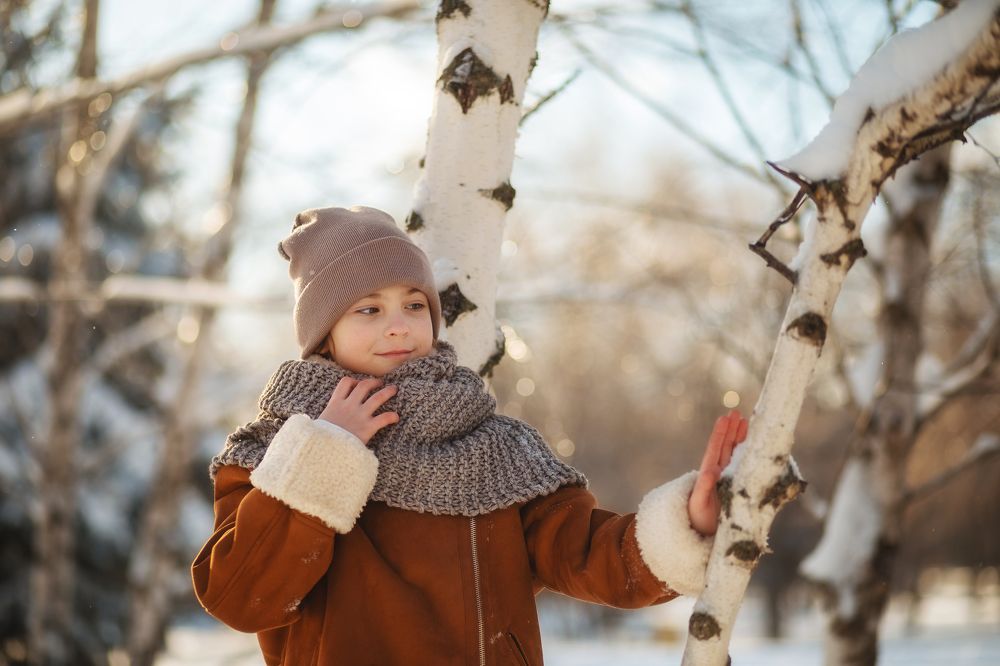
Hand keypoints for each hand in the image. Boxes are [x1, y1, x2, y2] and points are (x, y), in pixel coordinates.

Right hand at [318, 377, 398, 444]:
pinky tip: (396, 418)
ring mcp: (360, 415)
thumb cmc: (318, 440)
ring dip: (387, 392)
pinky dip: (392, 416)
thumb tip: (308, 422)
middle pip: (364, 386)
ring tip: (394, 389)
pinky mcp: (369, 427)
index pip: (345, 383)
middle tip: (380, 383)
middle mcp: (349, 405)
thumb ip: (320, 419)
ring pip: (378, 397)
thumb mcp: (316, 425)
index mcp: (335, 403)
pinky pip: (384, 417)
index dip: (353, 381)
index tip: (357, 384)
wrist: (325, 451)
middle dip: (373, 382)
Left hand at [688, 409, 748, 535]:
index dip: (721, 433)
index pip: (715, 449)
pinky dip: (749, 455)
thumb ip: (704, 487)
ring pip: (734, 454)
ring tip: (745, 422)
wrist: (704, 535)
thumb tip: (710, 471)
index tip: (725, 418)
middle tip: (736, 412)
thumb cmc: (699, 519)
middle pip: (726, 446)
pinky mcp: (737, 487)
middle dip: (731, 430)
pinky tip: (756, 446)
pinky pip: (744, 467)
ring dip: (739, 438)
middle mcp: (719, 473)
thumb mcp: (699, 503)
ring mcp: (728, 479)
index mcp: (709, 474)